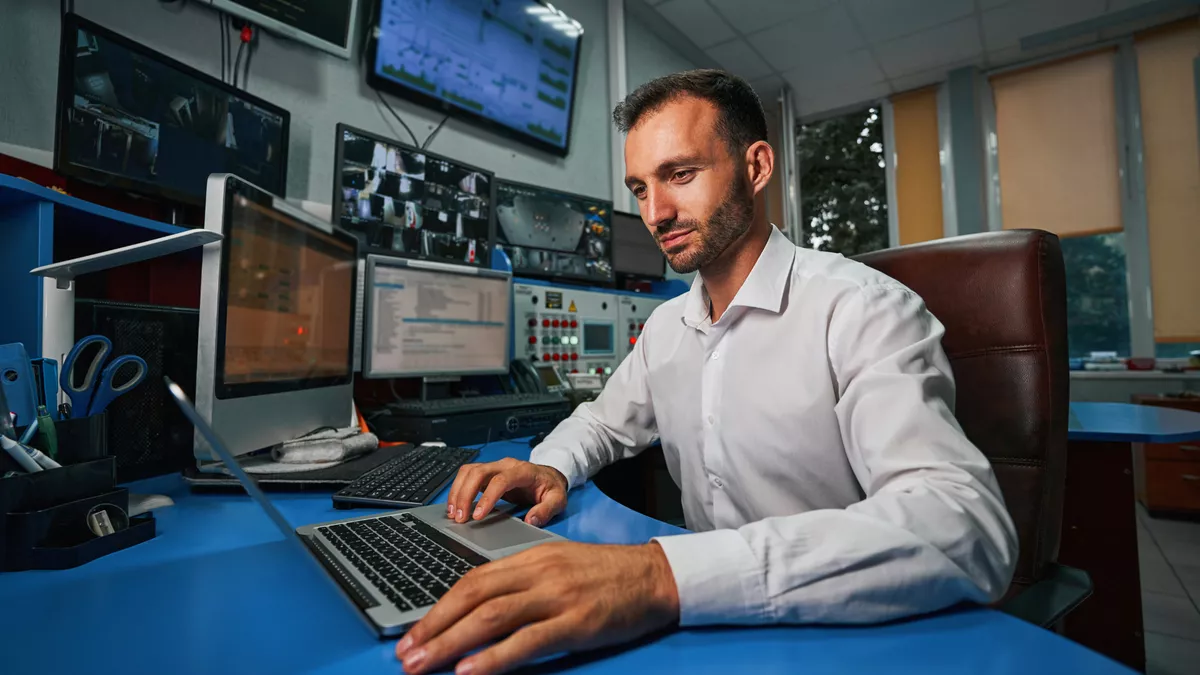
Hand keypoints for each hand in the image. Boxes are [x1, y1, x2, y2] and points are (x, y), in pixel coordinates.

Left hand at [395, 541, 679, 674]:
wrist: (654, 576)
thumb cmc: (606, 575)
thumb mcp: (558, 566)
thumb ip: (521, 584)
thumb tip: (478, 612)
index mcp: (531, 558)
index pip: (473, 579)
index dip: (439, 606)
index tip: (414, 632)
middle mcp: (539, 573)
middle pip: (474, 596)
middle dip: (434, 626)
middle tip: (405, 654)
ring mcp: (557, 597)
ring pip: (492, 617)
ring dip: (451, 643)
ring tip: (424, 665)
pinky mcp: (576, 622)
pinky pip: (528, 641)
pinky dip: (495, 658)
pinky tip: (471, 671)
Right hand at [445, 458, 567, 526]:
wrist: (548, 476)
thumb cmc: (551, 487)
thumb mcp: (558, 500)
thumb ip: (546, 510)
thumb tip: (531, 521)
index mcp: (523, 471)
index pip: (500, 480)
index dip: (487, 497)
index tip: (478, 516)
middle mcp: (506, 465)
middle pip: (479, 472)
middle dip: (465, 494)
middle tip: (460, 517)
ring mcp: (495, 467)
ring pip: (469, 471)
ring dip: (458, 491)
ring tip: (453, 513)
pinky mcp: (487, 473)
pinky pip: (467, 476)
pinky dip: (458, 489)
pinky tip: (455, 506)